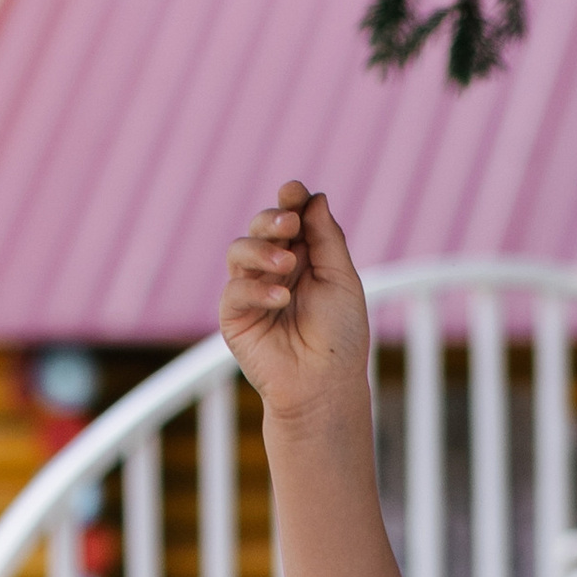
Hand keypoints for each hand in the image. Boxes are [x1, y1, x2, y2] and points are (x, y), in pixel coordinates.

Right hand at [219, 181, 369, 425]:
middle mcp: (274, 269)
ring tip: (288, 267)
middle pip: (261, 227)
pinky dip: (257, 289)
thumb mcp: (341, 279)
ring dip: (262, 251)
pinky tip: (281, 298)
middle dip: (272, 220)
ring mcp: (251, 291)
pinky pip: (235, 290)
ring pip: (239, 250)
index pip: (289, 218)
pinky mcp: (235, 317)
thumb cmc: (340, 336)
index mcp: (302, 257)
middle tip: (290, 226)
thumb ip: (327, 239)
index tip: (294, 191)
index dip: (290, 201)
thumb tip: (314, 197)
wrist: (326, 384)